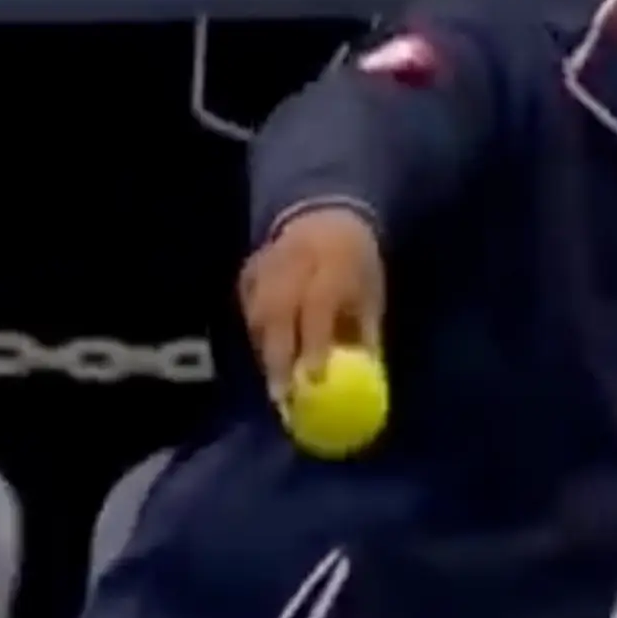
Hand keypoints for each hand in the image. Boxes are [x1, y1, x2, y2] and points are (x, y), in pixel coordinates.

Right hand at [238, 206, 383, 397]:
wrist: (328, 220)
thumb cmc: (356, 269)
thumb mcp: (370, 298)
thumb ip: (365, 338)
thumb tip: (364, 386)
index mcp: (332, 262)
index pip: (317, 304)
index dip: (314, 342)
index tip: (314, 380)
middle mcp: (295, 259)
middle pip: (277, 310)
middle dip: (278, 357)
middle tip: (281, 396)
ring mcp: (267, 262)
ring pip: (257, 311)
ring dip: (264, 350)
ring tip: (274, 383)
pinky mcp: (250, 269)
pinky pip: (246, 306)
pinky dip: (254, 335)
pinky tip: (265, 356)